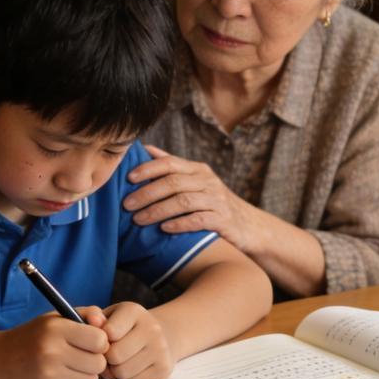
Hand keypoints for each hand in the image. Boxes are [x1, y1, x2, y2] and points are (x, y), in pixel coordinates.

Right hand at [0, 307, 109, 378]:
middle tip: (81, 355)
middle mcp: (51, 352)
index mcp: (55, 329)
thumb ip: (85, 314)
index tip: (91, 341)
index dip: (99, 341)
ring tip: (69, 366)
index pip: (100, 340)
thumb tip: (106, 323)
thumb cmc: (31, 336)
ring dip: (85, 374)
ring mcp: (48, 375)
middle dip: (94, 360)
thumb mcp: (54, 318)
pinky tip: (60, 377)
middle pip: (98, 363)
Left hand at [100, 302, 175, 378]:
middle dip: (107, 359)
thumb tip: (92, 320)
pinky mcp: (164, 368)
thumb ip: (93, 315)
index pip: (109, 332)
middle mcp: (151, 328)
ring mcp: (161, 349)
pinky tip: (130, 369)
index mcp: (134, 311)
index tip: (103, 340)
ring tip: (118, 362)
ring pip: (123, 372)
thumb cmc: (124, 327)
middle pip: (115, 355)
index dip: (99, 341)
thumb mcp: (108, 316)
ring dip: (115, 372)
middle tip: (108, 356)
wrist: (159, 336)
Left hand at [123, 145, 256, 253]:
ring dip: (158, 210)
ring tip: (139, 220)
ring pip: (183, 201)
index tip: (128, 178)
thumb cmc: (215, 203)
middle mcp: (208, 182)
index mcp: (198, 170)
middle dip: (147, 193)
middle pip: (173, 183)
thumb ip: (173, 166)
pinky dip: (180, 224)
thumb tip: (146, 149)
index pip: (170, 163)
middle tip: (127, 205)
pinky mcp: (223, 220)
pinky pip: (199, 220)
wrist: (251, 226)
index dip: (148, 169)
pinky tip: (164, 229)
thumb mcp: (197, 181)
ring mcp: (217, 200)